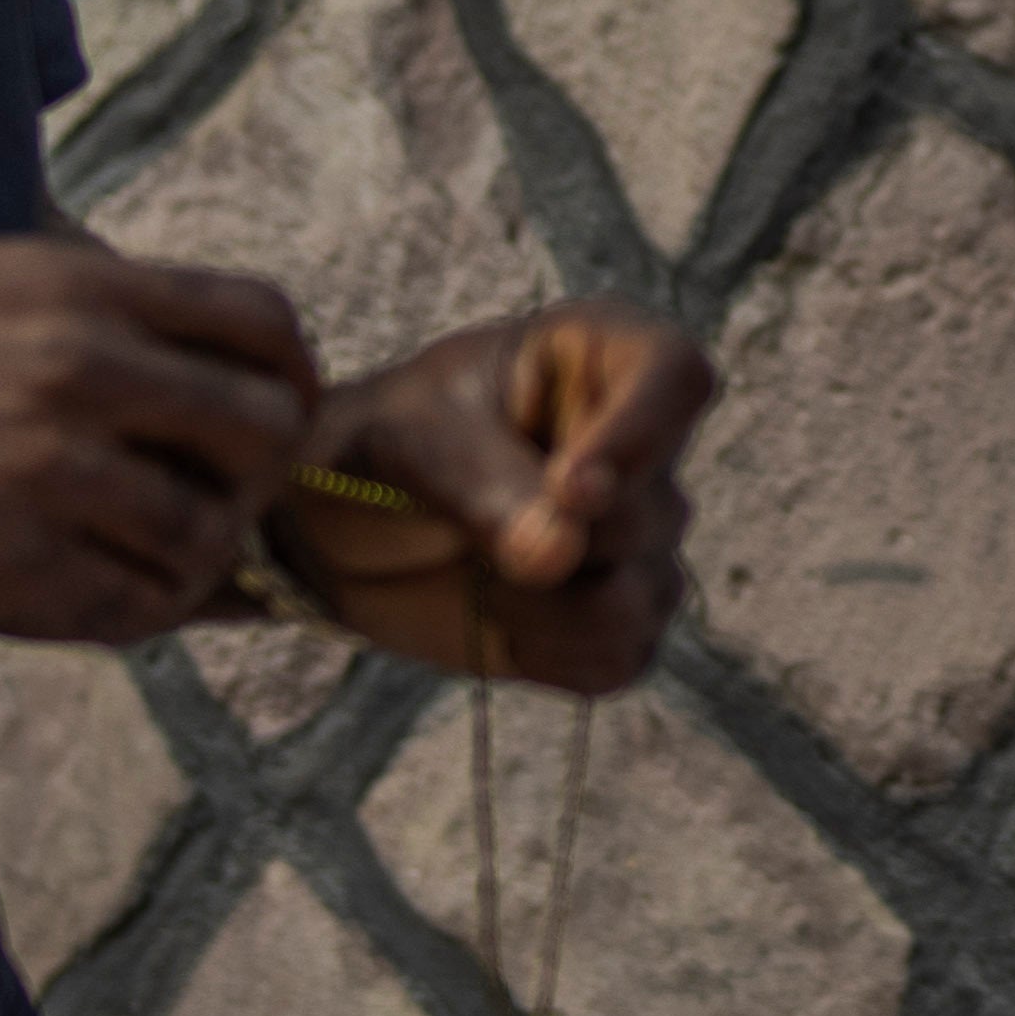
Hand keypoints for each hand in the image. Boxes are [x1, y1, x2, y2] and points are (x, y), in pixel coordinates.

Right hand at [0, 234, 318, 636]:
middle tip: (231, 491)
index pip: (261, 323)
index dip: (291, 372)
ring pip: (206, 532)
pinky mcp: (4, 565)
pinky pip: (129, 604)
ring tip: (170, 554)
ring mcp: (45, 474)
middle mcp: (80, 374)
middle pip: (263, 431)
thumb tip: (168, 311)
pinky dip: (143, 608)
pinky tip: (118, 595)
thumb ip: (80, 284)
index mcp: (79, 290)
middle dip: (264, 469)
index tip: (277, 402)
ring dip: (204, 552)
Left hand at [265, 302, 715, 688]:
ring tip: (474, 570)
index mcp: (604, 360)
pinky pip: (620, 654)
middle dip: (552, 540)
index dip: (638, 437)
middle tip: (462, 525)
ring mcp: (641, 537)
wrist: (338, 524)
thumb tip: (560, 557)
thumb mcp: (409, 437)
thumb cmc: (379, 443)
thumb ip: (482, 483)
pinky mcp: (623, 615)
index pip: (675, 378)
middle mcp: (642, 447)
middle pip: (651, 512)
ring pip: (642, 595)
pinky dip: (546, 651)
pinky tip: (496, 615)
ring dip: (540, 605)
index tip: (570, 491)